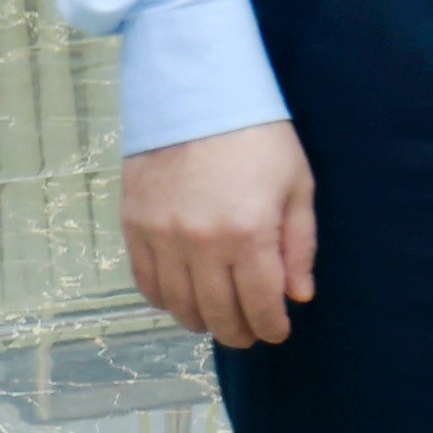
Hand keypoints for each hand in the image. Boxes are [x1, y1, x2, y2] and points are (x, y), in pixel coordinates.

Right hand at [122, 121, 315, 347]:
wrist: (196, 97)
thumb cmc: (258, 139)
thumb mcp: (297, 186)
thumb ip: (298, 245)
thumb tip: (298, 296)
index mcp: (249, 233)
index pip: (259, 303)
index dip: (270, 326)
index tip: (276, 332)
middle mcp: (201, 244)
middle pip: (217, 312)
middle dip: (237, 332)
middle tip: (249, 335)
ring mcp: (162, 238)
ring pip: (178, 305)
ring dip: (200, 320)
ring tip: (218, 319)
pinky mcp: (133, 227)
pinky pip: (146, 283)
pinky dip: (165, 300)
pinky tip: (182, 298)